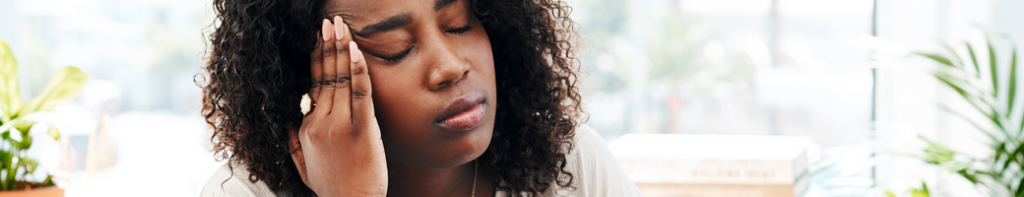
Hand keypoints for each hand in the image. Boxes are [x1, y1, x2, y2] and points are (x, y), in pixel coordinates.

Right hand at [289, 16, 386, 196]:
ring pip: (340, 79)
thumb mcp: (302, 164)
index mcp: (307, 127)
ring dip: (340, 48)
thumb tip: (287, 121)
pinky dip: (357, 69)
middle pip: (324, 76)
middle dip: (327, 45)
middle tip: (328, 22)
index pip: (312, 85)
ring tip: (339, 25)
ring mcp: (340, 124)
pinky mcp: (362, 129)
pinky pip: (359, 92)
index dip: (316, 60)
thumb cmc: (332, 188)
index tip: (318, 40)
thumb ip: (293, 140)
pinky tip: (356, 50)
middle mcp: (321, 122)